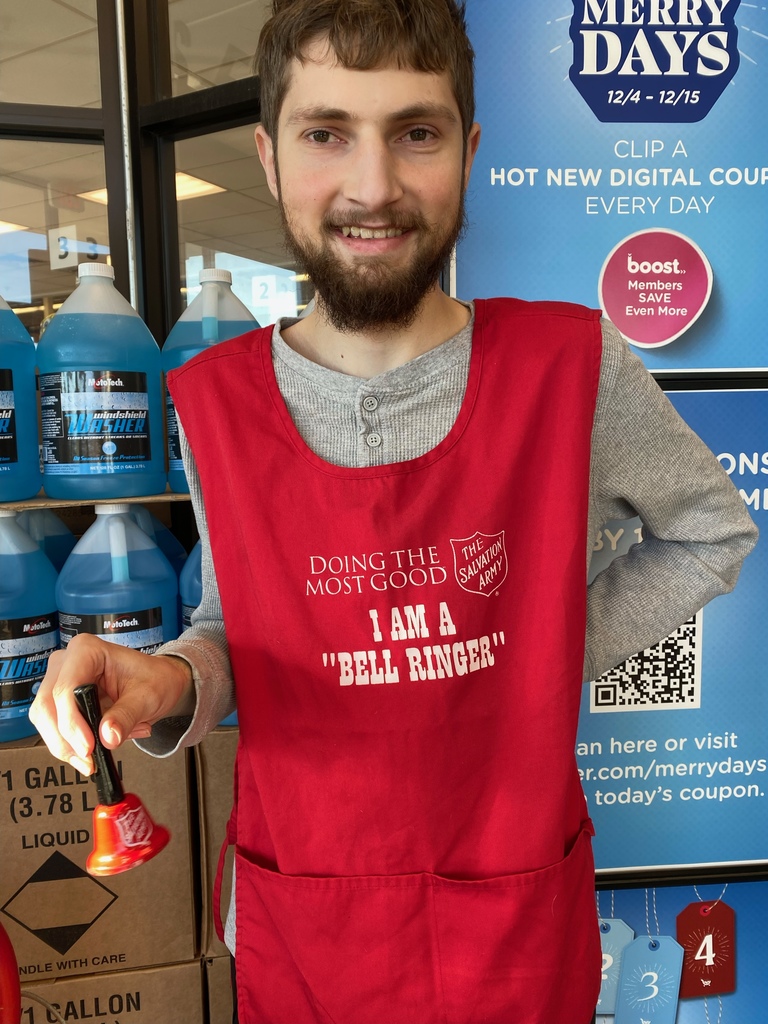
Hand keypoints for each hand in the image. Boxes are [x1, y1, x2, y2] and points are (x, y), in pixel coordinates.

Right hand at [30, 633, 193, 775]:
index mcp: (87, 650)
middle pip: (48, 705)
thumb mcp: (148, 697)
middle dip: (65, 739)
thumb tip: (107, 736)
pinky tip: (92, 751)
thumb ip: (126, 716)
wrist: (159, 683)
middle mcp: (67, 662)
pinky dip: (70, 744)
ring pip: (46, 719)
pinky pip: (54, 726)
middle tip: (88, 759)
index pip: (66, 688)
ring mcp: (60, 681)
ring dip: (66, 745)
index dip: (72, 721)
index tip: (88, 746)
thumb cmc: (154, 679)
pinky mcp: (61, 701)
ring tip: (93, 759)